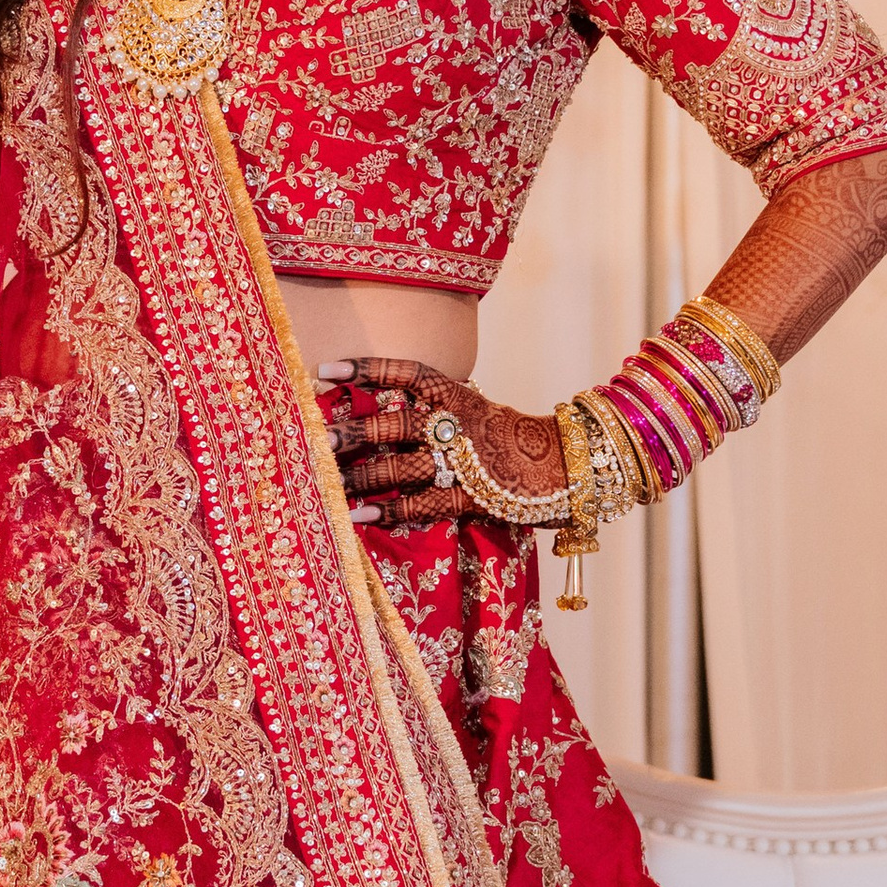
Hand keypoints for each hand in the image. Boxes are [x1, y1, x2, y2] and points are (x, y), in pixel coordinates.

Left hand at [316, 356, 569, 530]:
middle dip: (352, 432)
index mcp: (457, 396)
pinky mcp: (468, 499)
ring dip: (360, 477)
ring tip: (328, 482)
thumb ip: (434, 410)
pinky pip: (419, 506)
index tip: (325, 371)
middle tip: (318, 437)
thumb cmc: (510, 438)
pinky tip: (360, 516)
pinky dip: (387, 512)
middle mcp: (455, 426)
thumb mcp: (475, 409)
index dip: (365, 370)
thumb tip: (379, 417)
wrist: (568, 467)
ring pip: (399, 469)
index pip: (405, 373)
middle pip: (393, 425)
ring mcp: (462, 463)